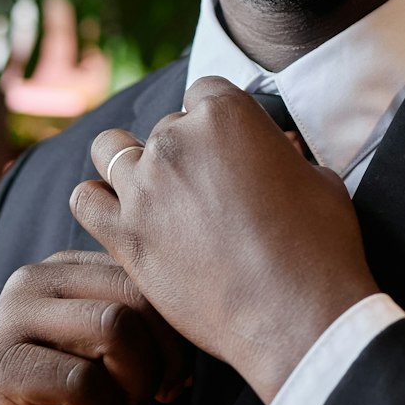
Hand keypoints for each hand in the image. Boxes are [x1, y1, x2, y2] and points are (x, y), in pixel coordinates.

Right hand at [0, 250, 188, 404]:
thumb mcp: (112, 361)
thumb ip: (146, 333)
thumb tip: (201, 329)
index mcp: (65, 268)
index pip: (145, 275)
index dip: (175, 330)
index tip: (174, 376)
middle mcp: (33, 280)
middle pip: (136, 296)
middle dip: (161, 358)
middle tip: (154, 399)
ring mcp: (9, 320)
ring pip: (114, 328)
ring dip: (136, 385)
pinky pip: (80, 380)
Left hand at [69, 76, 380, 402]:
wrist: (298, 313)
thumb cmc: (319, 246)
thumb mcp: (319, 180)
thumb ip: (285, 156)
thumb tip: (280, 156)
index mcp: (226, 114)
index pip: (205, 92)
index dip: (218, 121)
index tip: (229, 149)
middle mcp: (177, 140)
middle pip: (164, 126)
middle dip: (185, 153)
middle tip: (208, 194)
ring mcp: (144, 186)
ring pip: (111, 150)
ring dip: (130, 165)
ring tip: (157, 196)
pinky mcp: (125, 235)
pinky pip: (85, 200)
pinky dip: (101, 205)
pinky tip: (125, 221)